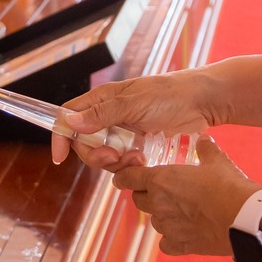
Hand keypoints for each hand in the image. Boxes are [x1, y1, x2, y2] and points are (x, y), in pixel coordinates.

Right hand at [52, 70, 219, 167]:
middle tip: (114, 156)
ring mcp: (123, 134)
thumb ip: (103, 113)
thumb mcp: (134, 102)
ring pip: (103, 157)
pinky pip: (122, 164)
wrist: (202, 104)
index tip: (60, 157)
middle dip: (95, 155)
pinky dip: (129, 167)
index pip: (69, 117)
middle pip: (84, 143)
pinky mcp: (137, 148)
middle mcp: (108, 117)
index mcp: (102, 100)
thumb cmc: (169, 95)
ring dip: (115, 163)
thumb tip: (70, 122)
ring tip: (138, 157)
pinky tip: (145, 160)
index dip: (61, 136)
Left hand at [115, 138, 258, 256]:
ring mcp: (168, 227)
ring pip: (154, 221)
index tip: (124, 178)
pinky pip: (166, 243)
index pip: (127, 178)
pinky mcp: (180, 245)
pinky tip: (184, 233)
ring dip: (162, 215)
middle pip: (138, 200)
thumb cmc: (228, 186)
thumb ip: (206, 150)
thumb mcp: (217, 161)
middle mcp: (158, 204)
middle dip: (146, 194)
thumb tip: (204, 140)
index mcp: (161, 180)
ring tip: (181, 210)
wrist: (243, 217)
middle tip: (163, 191)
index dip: (124, 177)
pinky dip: (172, 239)